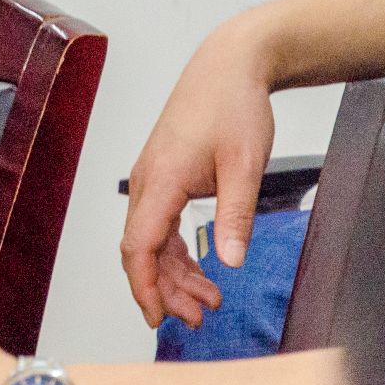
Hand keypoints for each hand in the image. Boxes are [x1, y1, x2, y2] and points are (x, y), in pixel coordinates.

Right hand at [119, 23, 276, 326]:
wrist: (228, 66)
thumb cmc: (233, 106)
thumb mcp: (245, 164)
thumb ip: (235, 215)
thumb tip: (228, 261)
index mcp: (161, 179)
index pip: (138, 246)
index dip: (144, 287)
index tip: (157, 317)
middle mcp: (147, 180)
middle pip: (141, 249)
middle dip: (164, 289)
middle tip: (199, 317)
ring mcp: (152, 177)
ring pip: (150, 239)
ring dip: (173, 273)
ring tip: (208, 299)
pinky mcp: (164, 174)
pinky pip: (159, 223)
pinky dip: (176, 250)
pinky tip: (201, 266)